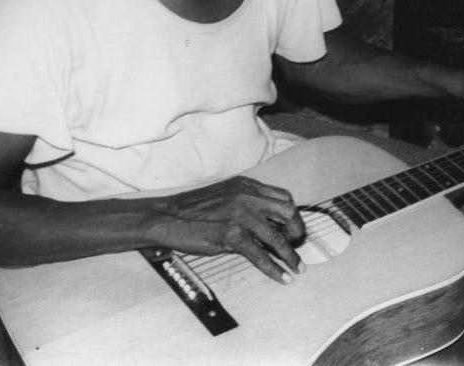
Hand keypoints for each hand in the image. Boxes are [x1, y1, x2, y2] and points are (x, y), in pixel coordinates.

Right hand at [152, 176, 305, 283]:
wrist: (166, 217)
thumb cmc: (192, 210)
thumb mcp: (224, 196)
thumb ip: (246, 203)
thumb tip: (269, 223)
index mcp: (246, 185)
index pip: (283, 197)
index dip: (293, 215)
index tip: (294, 229)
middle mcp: (246, 197)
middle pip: (288, 212)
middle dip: (297, 231)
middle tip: (296, 245)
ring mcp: (240, 215)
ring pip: (277, 237)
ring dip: (291, 255)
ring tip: (297, 267)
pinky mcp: (231, 235)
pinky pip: (260, 255)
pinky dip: (274, 269)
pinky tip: (282, 277)